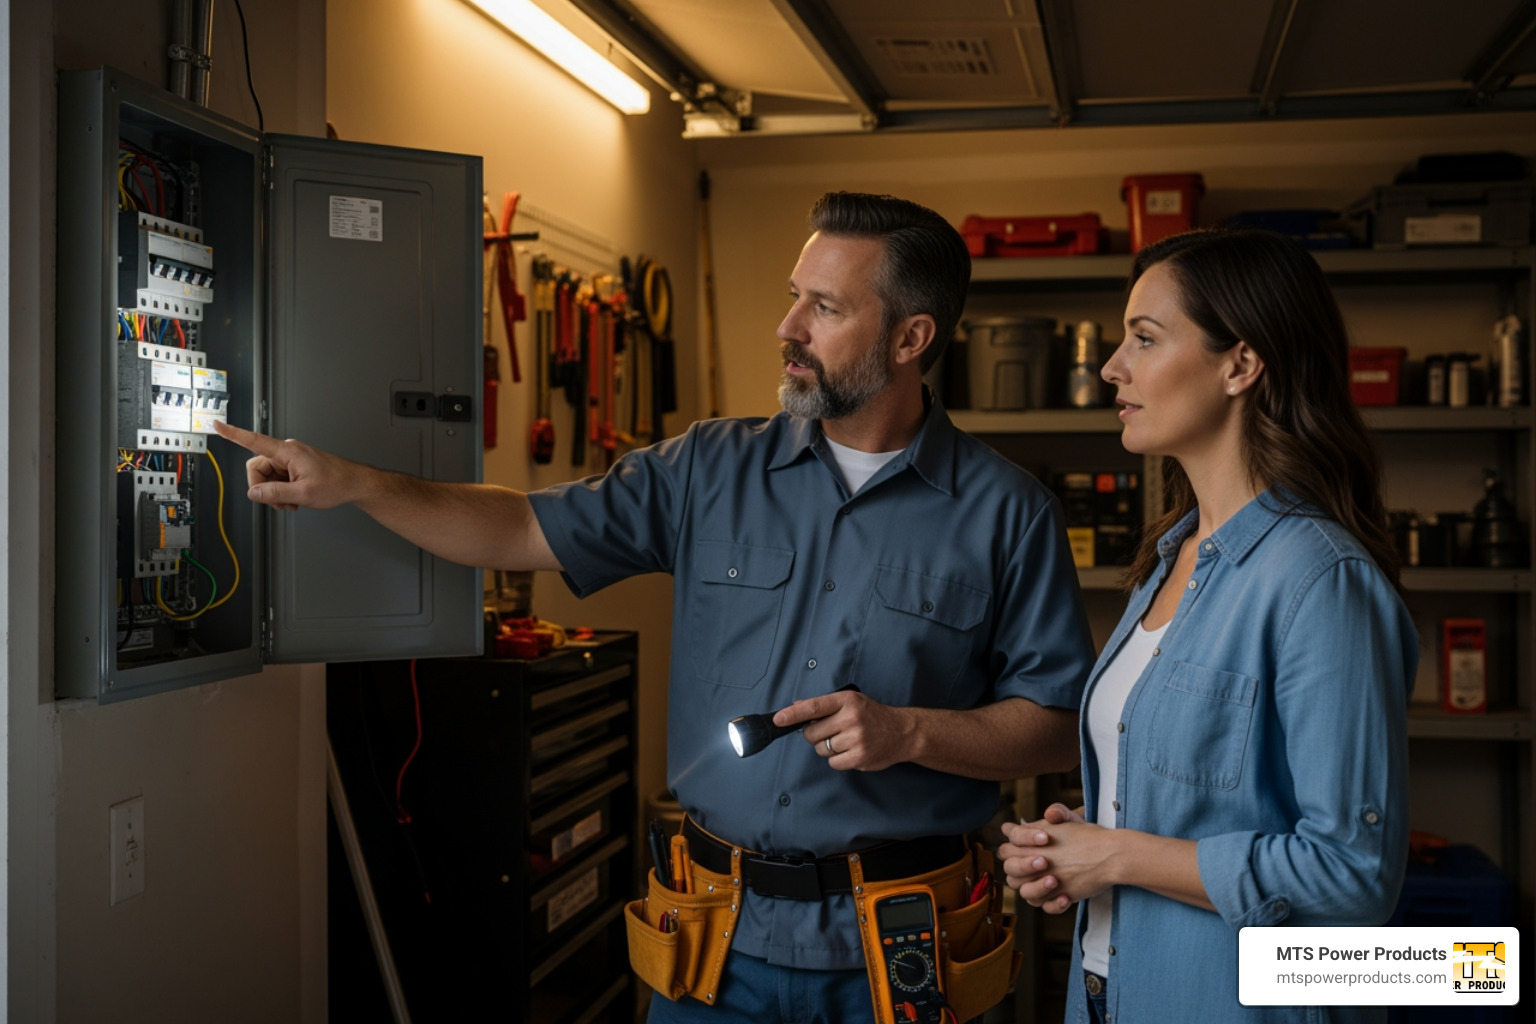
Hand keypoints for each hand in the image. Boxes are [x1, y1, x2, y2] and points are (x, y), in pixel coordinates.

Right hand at [213, 421, 364, 510]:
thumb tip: (254, 493)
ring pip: (267, 477)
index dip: (233, 433)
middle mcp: (287, 452)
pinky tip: (294, 500)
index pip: (254, 440)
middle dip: (264, 489)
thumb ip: (275, 494)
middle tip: (279, 503)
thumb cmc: (337, 483)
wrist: (355, 483)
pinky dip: (282, 491)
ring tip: (292, 503)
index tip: (217, 424)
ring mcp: (291, 459)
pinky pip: (277, 479)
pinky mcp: (295, 466)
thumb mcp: (303, 494)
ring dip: (275, 493)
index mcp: (288, 452)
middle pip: (257, 469)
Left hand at [773, 688, 913, 771]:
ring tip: (845, 741)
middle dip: (815, 735)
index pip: (813, 706)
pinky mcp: (860, 757)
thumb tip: (795, 707)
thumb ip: (824, 705)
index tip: (778, 719)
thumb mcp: (851, 702)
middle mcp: (851, 718)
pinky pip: (833, 763)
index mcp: (847, 701)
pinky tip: (851, 751)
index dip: (793, 714)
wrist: (903, 732)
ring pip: (822, 749)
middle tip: (831, 732)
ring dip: (828, 748)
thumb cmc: (873, 715)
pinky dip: (837, 760)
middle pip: (813, 733)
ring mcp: (856, 738)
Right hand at [998, 804, 1100, 913]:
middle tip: (1044, 861)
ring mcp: (1037, 882)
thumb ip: (1060, 813)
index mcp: (1026, 842)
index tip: (1046, 837)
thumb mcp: (1073, 821)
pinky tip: (1067, 898)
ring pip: (1024, 891)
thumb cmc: (1082, 836)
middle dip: (1023, 865)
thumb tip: (1050, 814)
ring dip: (1036, 887)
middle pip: (1009, 867)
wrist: (1105, 855)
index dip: (1025, 838)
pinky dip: (1053, 904)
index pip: (1012, 838)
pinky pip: (1044, 906)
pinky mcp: (1051, 897)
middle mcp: (1027, 863)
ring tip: (1054, 880)